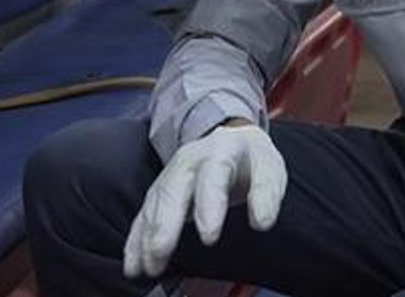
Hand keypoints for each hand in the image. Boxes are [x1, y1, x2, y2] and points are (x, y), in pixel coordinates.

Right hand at [122, 122, 286, 279]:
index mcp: (221, 151)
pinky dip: (136, 240)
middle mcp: (190, 161)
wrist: (232, 138)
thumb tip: (262, 222)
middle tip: (161, 252)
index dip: (209, 207)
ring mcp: (170, 175)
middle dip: (165, 224)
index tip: (209, 236)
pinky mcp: (160, 192)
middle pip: (173, 191)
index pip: (213, 177)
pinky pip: (144, 215)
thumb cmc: (251, 159)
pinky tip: (134, 263)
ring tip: (147, 266)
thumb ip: (266, 193)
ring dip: (148, 237)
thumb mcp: (270, 168)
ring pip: (155, 206)